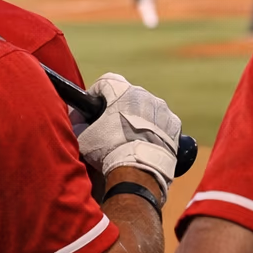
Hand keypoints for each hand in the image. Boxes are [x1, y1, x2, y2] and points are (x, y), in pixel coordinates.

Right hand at [73, 73, 181, 200]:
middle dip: (118, 107)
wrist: (140, 170)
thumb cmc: (110, 151)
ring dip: (137, 117)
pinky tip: (146, 142)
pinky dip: (155, 128)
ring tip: (130, 137)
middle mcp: (144, 94)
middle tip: (110, 126)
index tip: (92, 109)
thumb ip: (79, 125)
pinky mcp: (174, 124)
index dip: (96, 94)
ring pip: (146, 107)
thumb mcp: (85, 138)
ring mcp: (161, 108)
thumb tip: (78, 121)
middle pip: (127, 94)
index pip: (105, 82)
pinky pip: (162, 121)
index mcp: (121, 91)